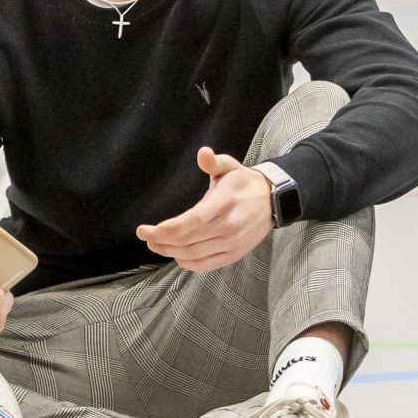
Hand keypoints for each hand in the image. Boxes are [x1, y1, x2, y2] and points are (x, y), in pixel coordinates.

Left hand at [134, 147, 272, 272]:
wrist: (273, 201)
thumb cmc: (243, 183)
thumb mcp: (230, 167)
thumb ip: (213, 162)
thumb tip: (203, 153)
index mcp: (226, 202)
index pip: (194, 220)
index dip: (169, 229)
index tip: (148, 230)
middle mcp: (229, 226)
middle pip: (189, 240)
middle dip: (162, 240)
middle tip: (144, 236)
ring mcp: (232, 243)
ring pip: (194, 254)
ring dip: (170, 251)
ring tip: (155, 244)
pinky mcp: (234, 254)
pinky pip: (206, 265)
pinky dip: (188, 263)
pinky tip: (176, 255)